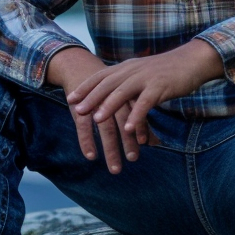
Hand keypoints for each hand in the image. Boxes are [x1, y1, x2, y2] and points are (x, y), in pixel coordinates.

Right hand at [46, 47, 142, 173]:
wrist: (81, 67)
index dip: (140, 127)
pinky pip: (83, 127)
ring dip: (110, 148)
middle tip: (133, 159)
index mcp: (125, 93)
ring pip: (104, 127)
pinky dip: (87, 141)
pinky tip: (91, 156)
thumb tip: (155, 143)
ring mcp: (94, 103)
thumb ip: (139, 119)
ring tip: (115, 168)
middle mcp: (111, 98)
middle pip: (122, 122)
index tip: (145, 145)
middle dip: (128, 142)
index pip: (135, 111)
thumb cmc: (110, 89)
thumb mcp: (125, 99)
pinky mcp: (79, 107)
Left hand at [67, 40, 223, 157]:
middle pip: (107, 84)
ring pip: (123, 92)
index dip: (85, 87)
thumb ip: (126, 82)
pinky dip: (135, 115)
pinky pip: (145, 102)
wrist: (191, 61)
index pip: (100, 76)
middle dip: (91, 98)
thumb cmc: (165, 71)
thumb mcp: (141, 73)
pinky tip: (127, 128)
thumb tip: (112, 95)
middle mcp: (132, 70)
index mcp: (126, 67)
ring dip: (108, 107)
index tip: (70, 99)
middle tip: (76, 111)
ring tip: (97, 121)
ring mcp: (146, 78)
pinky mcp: (160, 87)